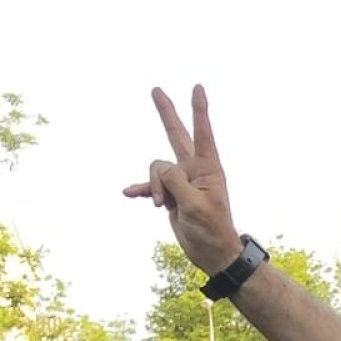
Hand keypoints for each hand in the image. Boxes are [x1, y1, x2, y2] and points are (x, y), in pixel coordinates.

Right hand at [124, 85, 243, 275]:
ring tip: (160, 204)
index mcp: (208, 168)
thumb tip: (160, 168)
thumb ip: (175, 181)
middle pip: (176, 135)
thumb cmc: (211, 229)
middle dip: (166, 112)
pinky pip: (149, 186)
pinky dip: (141, 189)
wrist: (211, 253)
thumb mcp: (194, 205)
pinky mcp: (169, 194)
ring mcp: (180, 181)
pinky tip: (129, 194)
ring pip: (156, 168)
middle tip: (156, 89)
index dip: (199, 110)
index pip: (202, 133)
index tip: (197, 87)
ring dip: (152, 186)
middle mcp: (194, 170)